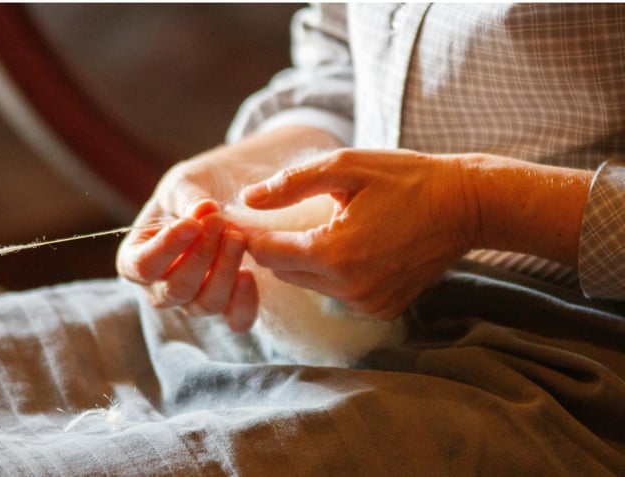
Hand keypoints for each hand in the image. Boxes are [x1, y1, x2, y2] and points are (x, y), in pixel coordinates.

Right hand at [116, 125, 344, 330]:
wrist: (228, 193)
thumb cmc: (194, 190)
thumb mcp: (184, 183)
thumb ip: (187, 198)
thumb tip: (202, 212)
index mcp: (136, 258)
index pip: (140, 267)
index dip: (165, 249)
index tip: (191, 224)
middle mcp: (161, 288)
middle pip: (175, 290)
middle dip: (200, 256)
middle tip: (220, 222)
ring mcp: (194, 301)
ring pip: (206, 305)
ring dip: (224, 271)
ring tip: (238, 238)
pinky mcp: (229, 306)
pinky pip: (236, 320)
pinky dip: (244, 301)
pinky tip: (250, 273)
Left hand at [242, 148, 478, 320]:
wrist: (466, 206)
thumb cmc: (405, 179)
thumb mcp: (345, 167)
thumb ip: (290, 184)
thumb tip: (248, 199)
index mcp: (334, 254)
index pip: (268, 254)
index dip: (251, 235)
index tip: (243, 220)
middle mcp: (348, 289)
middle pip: (285, 272)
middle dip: (278, 246)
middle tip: (280, 219)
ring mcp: (368, 304)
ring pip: (311, 283)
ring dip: (306, 260)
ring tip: (323, 227)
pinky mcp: (384, 310)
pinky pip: (340, 293)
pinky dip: (335, 273)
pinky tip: (354, 246)